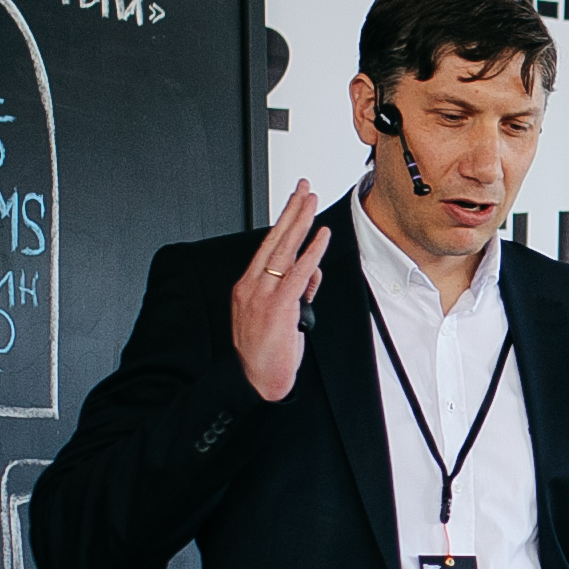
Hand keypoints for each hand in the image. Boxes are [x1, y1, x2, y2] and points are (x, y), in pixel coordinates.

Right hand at [232, 180, 331, 403]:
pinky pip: (296, 274)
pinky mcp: (278, 307)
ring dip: (300, 222)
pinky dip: (311, 254)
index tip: (293, 201)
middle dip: (291, 210)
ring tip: (311, 201)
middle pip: (274, 239)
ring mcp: (263, 295)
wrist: (253, 380)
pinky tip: (319, 236)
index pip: (267, 245)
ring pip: (284, 250)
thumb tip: (313, 272)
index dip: (282, 221)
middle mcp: (253, 286)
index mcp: (249, 286)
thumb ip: (297, 292)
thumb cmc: (264, 352)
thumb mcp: (281, 316)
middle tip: (302, 188)